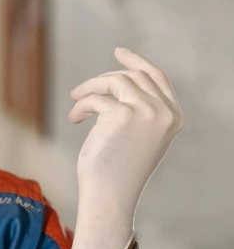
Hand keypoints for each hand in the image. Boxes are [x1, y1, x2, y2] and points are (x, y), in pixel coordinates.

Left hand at [69, 48, 183, 235]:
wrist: (110, 196)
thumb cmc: (118, 171)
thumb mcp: (137, 137)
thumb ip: (140, 110)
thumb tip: (121, 82)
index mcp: (173, 117)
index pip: (157, 77)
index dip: (137, 62)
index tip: (118, 52)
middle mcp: (164, 112)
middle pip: (132, 77)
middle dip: (102, 81)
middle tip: (79, 92)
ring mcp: (145, 111)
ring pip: (113, 82)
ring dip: (89, 89)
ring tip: (75, 103)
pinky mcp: (122, 114)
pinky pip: (96, 98)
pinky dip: (81, 105)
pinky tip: (75, 119)